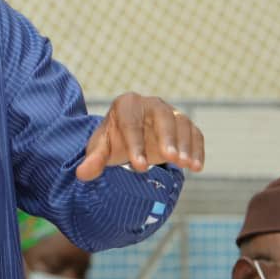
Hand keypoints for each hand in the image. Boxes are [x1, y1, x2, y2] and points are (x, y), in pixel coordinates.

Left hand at [75, 92, 203, 180]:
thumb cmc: (114, 141)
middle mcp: (151, 104)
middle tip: (171, 159)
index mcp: (126, 105)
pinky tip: (197, 167)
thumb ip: (93, 160)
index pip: (131, 123)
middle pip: (162, 116)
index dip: (136, 145)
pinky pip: (195, 133)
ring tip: (187, 165)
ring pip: (182, 122)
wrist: (129, 139)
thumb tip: (81, 174)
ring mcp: (170, 112)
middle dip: (168, 137)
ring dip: (186, 144)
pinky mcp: (184, 125)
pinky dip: (198, 149)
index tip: (139, 167)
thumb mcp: (101, 148)